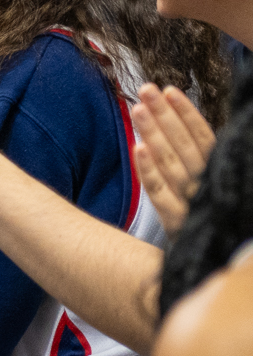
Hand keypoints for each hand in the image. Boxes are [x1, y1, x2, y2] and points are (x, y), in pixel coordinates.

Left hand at [131, 84, 214, 238]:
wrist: (213, 266)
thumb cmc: (208, 222)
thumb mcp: (208, 191)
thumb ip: (199, 163)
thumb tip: (178, 131)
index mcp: (218, 174)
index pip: (204, 137)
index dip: (186, 113)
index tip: (170, 90)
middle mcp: (208, 186)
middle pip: (184, 145)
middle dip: (165, 115)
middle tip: (145, 89)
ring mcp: (192, 204)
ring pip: (171, 163)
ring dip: (154, 134)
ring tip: (137, 109)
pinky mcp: (177, 224)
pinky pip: (161, 193)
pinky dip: (149, 171)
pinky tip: (137, 149)